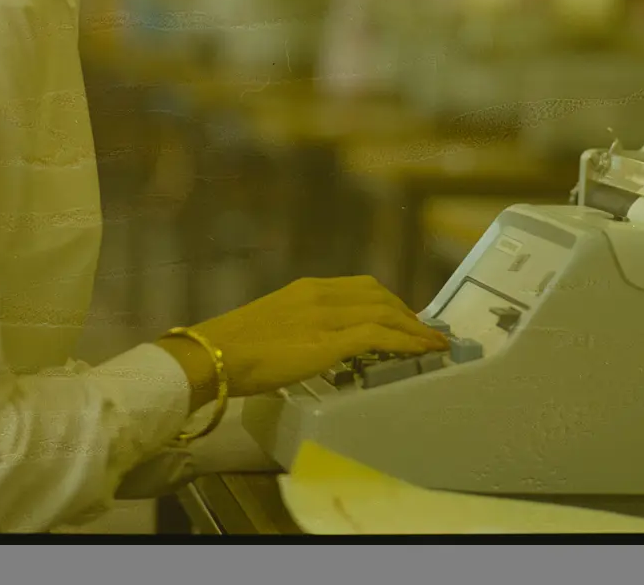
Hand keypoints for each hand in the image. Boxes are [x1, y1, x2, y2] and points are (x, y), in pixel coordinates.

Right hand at [188, 276, 448, 396]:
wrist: (212, 356)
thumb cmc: (233, 350)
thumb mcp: (273, 325)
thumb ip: (299, 326)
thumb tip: (315, 343)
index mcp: (308, 288)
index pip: (361, 287)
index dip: (389, 301)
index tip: (404, 317)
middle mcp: (321, 295)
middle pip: (379, 296)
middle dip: (406, 314)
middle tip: (423, 332)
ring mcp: (326, 316)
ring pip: (385, 313)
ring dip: (414, 328)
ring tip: (432, 343)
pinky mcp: (328, 342)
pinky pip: (379, 336)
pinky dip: (406, 341)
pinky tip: (422, 351)